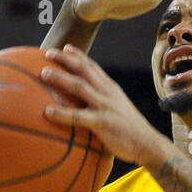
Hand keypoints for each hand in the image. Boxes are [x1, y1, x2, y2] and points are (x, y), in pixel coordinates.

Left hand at [41, 46, 162, 166]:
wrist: (147, 144)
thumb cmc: (131, 131)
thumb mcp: (118, 110)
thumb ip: (104, 104)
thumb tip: (89, 108)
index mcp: (111, 89)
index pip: (93, 66)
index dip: (79, 56)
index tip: (66, 48)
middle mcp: (107, 92)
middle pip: (83, 70)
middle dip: (65, 59)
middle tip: (48, 53)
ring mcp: (104, 106)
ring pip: (79, 87)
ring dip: (60, 78)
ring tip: (43, 73)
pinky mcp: (101, 123)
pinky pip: (77, 117)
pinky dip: (61, 113)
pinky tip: (47, 112)